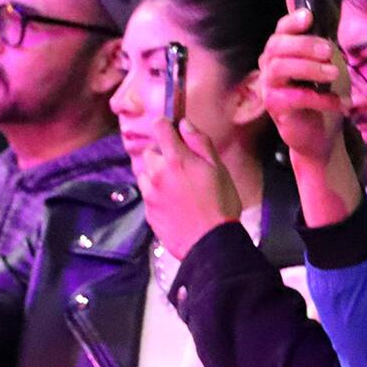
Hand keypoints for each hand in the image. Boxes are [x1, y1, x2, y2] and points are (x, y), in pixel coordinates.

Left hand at [138, 118, 240, 259]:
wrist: (209, 242)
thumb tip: (185, 124)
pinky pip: (148, 194)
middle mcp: (156, 174)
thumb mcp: (219, 168)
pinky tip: (175, 202)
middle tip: (182, 164)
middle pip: (149, 152)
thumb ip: (200, 143)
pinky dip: (157, 193)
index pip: (159, 128)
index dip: (166, 125)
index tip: (172, 128)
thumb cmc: (221, 203)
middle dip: (162, 153)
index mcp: (176, 159)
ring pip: (145, 173)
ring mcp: (149, 194)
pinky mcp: (147, 211)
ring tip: (177, 185)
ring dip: (156, 173)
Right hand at [258, 2, 349, 163]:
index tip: (308, 18)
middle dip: (304, 44)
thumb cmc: (319, 90)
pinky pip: (294, 98)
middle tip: (330, 50)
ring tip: (334, 73)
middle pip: (277, 46)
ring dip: (309, 68)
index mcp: (281, 50)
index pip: (280, 30)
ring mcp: (269, 86)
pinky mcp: (276, 107)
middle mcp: (269, 65)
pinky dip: (321, 99)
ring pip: (279, 69)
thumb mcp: (322, 58)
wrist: (319, 131)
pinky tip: (342, 103)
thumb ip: (312, 30)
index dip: (291, 21)